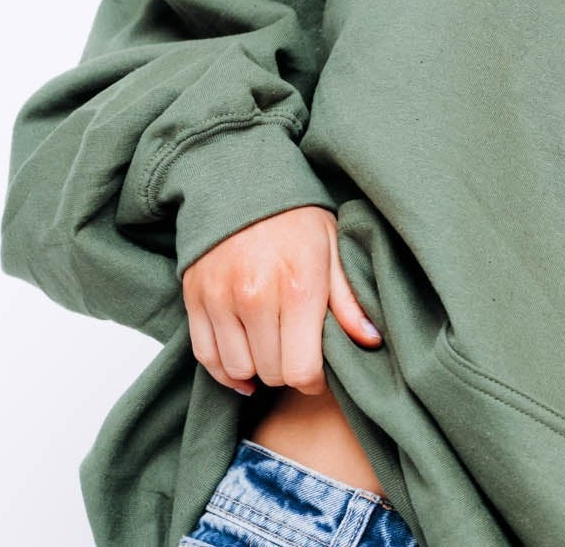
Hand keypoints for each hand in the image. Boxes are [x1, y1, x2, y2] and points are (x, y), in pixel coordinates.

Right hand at [181, 205, 382, 395]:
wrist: (243, 183)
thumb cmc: (296, 219)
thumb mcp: (333, 249)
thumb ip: (348, 299)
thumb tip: (370, 339)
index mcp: (299, 286)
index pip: (302, 369)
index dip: (314, 380)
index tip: (319, 371)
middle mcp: (256, 297)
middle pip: (272, 372)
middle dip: (289, 369)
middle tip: (297, 349)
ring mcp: (221, 300)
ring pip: (239, 370)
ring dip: (258, 367)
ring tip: (273, 346)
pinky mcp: (195, 300)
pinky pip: (206, 358)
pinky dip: (225, 369)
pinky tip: (245, 361)